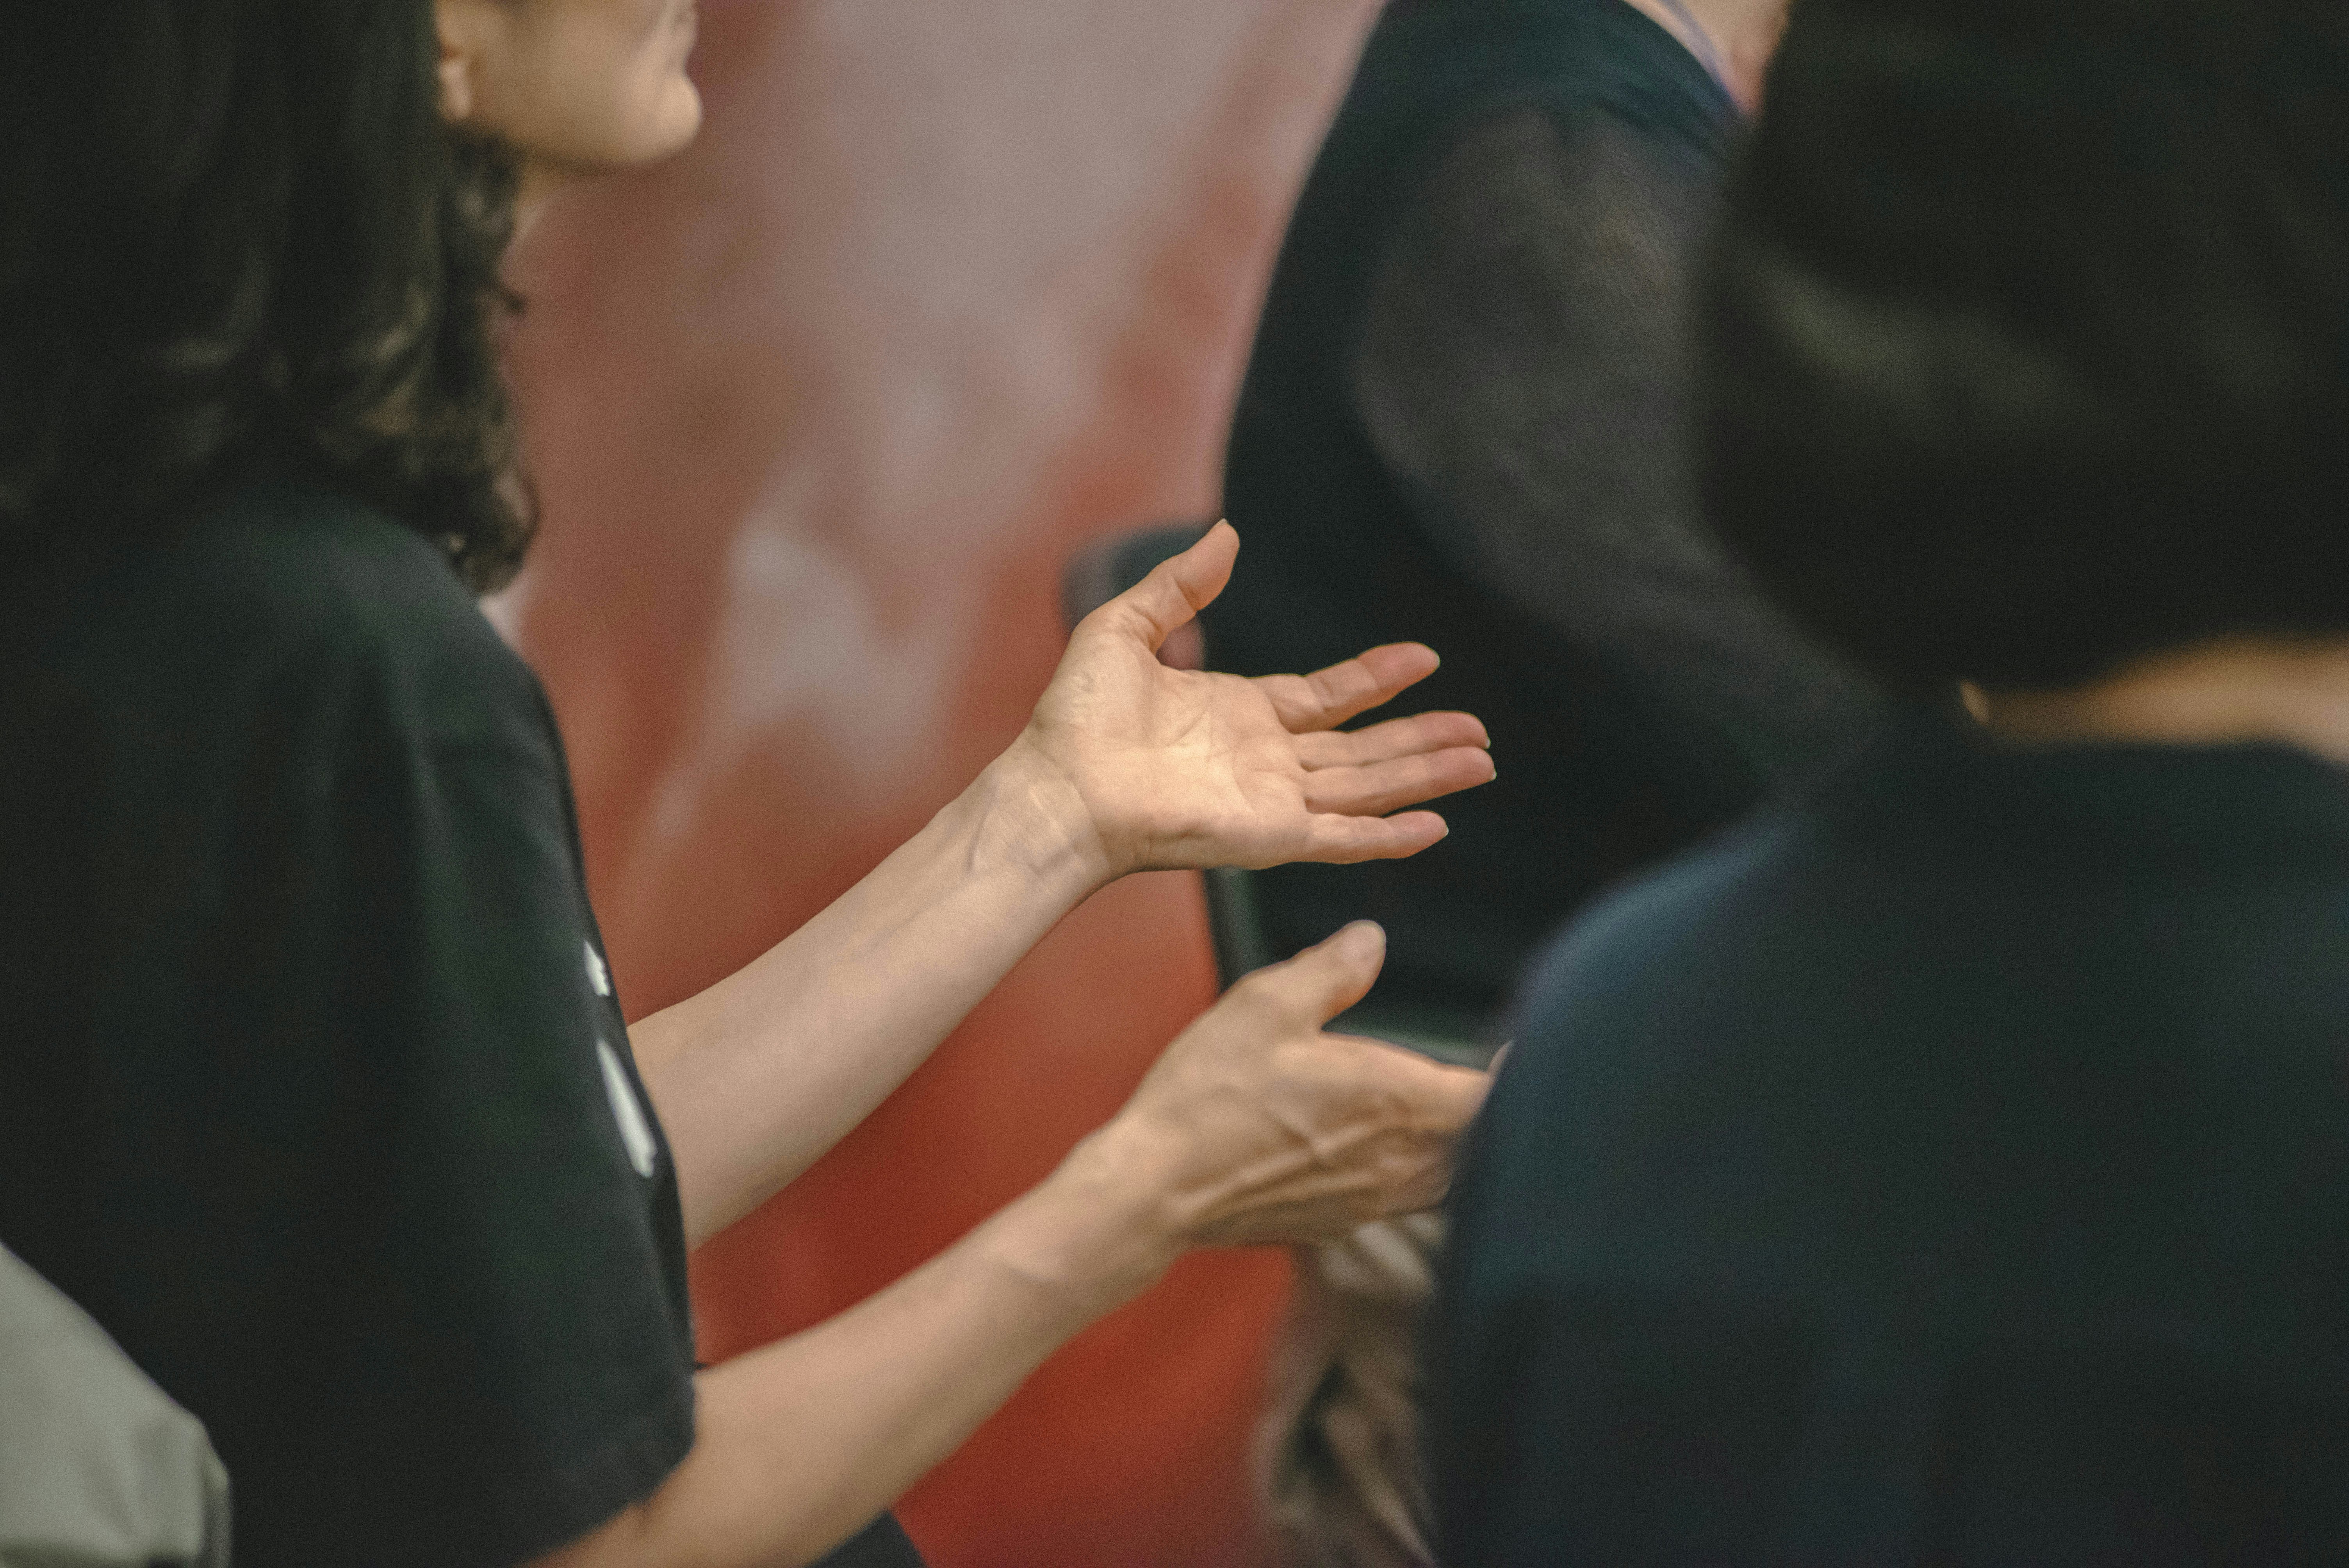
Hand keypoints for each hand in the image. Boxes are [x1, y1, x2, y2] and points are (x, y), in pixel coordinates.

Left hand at [1010, 523, 1494, 879]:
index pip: (1327, 697)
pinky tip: (1435, 827)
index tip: (1423, 658)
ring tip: (1480, 764)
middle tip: (1479, 731)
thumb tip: (1225, 534)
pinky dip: (1389, 835)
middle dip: (1422, 738)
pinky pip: (1343, 837)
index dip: (1376, 679)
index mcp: (1239, 713)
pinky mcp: (1271, 837)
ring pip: (1368, 787)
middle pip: (1364, 748)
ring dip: (1424, 776)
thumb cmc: (1076, 718)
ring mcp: (1273, 801)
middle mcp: (1265, 760)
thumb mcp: (1126, 628)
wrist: (1059, 785)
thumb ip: (1181, 585)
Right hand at [1084, 922, 1490, 1250]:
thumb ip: (1331, 969)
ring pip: (1450, 1178)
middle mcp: (1396, 1159)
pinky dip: (1421, 1173)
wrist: (1155, 1188)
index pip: (1494, 1095)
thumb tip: (1372, 939)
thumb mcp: (1266, 1005)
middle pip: (1482, 1143)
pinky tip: (1394, 1149)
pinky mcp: (1337, 1222)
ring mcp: (1370, 1199)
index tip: (1541, 1049)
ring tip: (1465, 1112)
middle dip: (1498, 1112)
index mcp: (1394, 1099)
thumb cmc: (1208, 1095)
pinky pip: (1404, 1199)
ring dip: (1464, 1146)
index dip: (1527, 1073)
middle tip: (1511, 1077)